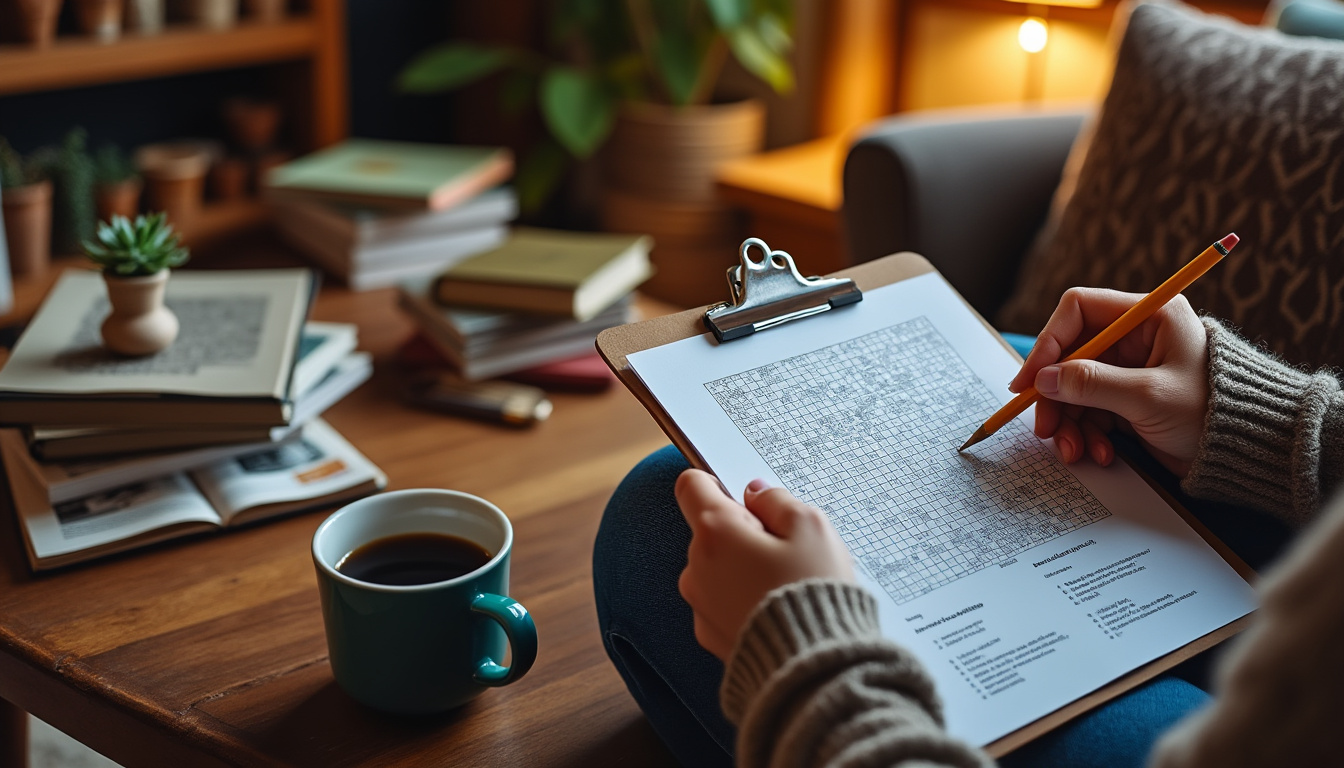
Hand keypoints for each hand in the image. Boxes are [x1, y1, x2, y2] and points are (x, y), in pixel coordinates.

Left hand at [676, 470, 853, 659]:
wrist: (812, 664)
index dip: (716, 482)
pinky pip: (722, 602)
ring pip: (717, 568)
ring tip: (784, 584)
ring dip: (742, 568)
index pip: (692, 485)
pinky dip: (742, 600)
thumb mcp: (812, 527)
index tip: (742, 496)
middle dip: (742, 532)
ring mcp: (699, 603)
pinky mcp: (709, 634)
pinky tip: (774, 610)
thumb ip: (777, 500)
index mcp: (716, 531)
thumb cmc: (813, 592)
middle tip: (785, 550)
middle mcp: (696, 566)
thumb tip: (757, 493)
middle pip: (711, 531)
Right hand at [1007, 287, 1209, 476]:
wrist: (1248, 453)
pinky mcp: (1126, 398)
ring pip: (1074, 388)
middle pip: (1069, 355)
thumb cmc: (1212, 413)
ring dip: (1068, 423)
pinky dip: (1086, 434)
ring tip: (1075, 452)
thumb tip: (1042, 379)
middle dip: (1055, 395)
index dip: (1049, 341)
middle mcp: (1135, 337)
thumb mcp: (1148, 397)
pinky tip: (1099, 453)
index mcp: (1148, 315)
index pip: (1078, 310)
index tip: (1030, 379)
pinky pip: (1089, 410)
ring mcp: (1129, 369)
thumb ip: (1092, 384)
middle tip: (1044, 427)